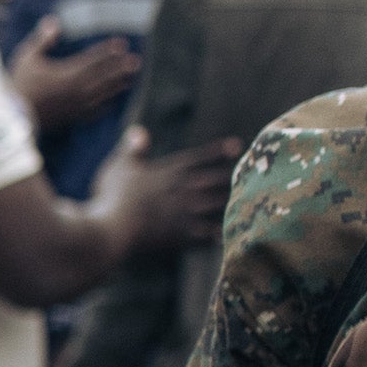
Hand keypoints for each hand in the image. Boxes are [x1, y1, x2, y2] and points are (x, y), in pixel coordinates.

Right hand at [8, 14, 142, 134]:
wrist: (12, 117)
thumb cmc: (18, 85)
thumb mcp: (26, 58)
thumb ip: (42, 40)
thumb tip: (53, 22)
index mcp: (66, 73)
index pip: (93, 59)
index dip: (108, 50)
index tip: (122, 44)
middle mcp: (76, 90)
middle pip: (103, 76)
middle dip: (120, 68)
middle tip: (136, 62)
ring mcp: (75, 106)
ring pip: (102, 94)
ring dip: (117, 85)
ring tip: (130, 79)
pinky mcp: (71, 118)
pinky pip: (94, 112)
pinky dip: (105, 106)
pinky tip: (112, 102)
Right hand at [100, 130, 242, 254]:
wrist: (111, 228)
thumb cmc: (111, 196)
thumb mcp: (119, 166)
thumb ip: (132, 149)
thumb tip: (140, 130)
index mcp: (171, 171)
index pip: (200, 157)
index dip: (219, 151)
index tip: (237, 146)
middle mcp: (184, 189)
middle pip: (217, 181)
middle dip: (235, 177)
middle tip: (255, 174)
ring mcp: (186, 213)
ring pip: (218, 205)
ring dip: (233, 202)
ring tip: (249, 201)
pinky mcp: (182, 236)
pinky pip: (208, 234)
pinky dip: (219, 233)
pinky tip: (229, 234)